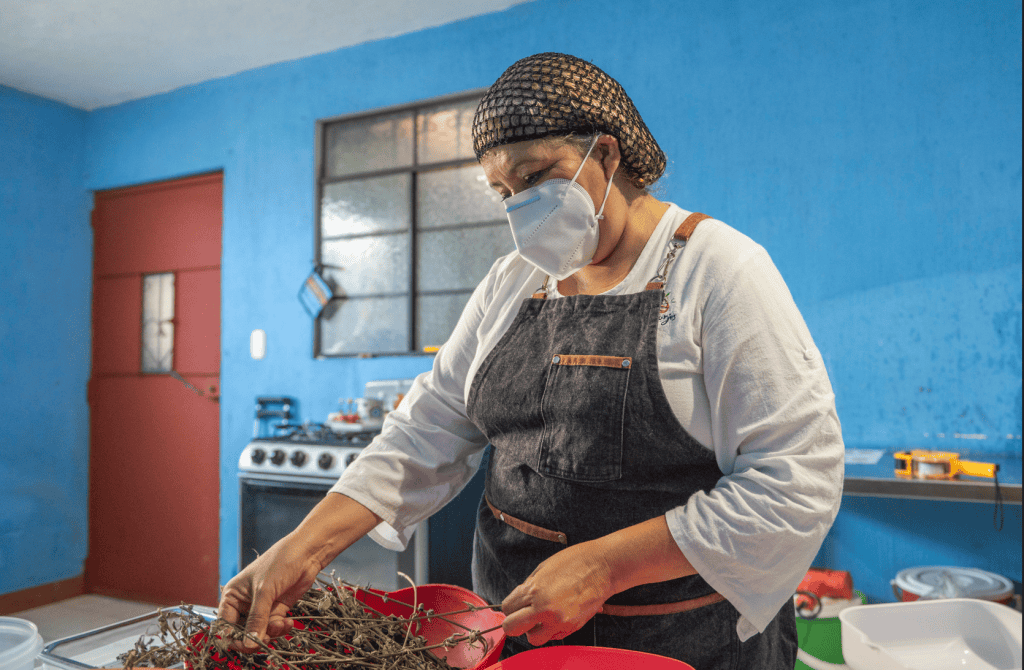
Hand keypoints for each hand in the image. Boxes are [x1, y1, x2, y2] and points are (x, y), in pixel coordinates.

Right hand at [217, 534, 322, 650]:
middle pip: (241, 632)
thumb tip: (249, 644)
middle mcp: (244, 603)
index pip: (224, 625)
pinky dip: (280, 629)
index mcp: (232, 595)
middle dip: (254, 638)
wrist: (306, 554)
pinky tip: (287, 622)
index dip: (233, 638)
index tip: (246, 644)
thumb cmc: (280, 562)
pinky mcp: (276, 610)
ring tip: (280, 625)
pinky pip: (273, 628)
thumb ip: (257, 619)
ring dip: (270, 633)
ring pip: (259, 632)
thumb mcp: (265, 591)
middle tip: (266, 638)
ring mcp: (261, 608)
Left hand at [500, 540, 613, 645]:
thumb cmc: (575, 562)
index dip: (510, 606)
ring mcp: (560, 621)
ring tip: (541, 616)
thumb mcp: (543, 569)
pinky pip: (553, 636)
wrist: (603, 566)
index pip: (507, 608)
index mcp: (535, 591)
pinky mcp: (572, 627)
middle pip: (512, 628)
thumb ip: (528, 587)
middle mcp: (545, 609)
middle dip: (514, 621)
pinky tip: (557, 614)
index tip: (516, 603)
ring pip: (533, 639)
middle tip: (522, 614)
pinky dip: (551, 629)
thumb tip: (518, 600)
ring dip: (533, 629)